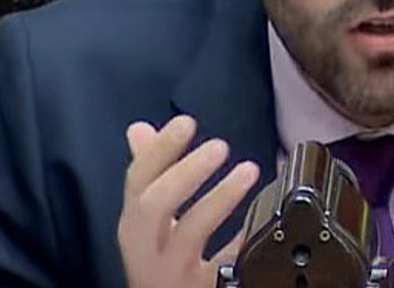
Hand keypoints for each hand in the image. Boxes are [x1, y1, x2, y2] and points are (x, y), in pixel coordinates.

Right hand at [118, 115, 259, 287]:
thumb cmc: (158, 260)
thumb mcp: (147, 219)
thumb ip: (149, 172)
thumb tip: (139, 129)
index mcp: (136, 223)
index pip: (138, 179)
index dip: (160, 149)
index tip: (185, 123)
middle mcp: (148, 247)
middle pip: (156, 205)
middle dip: (185, 171)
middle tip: (219, 146)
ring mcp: (172, 272)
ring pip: (190, 234)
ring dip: (219, 197)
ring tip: (249, 170)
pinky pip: (223, 265)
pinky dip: (240, 243)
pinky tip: (257, 222)